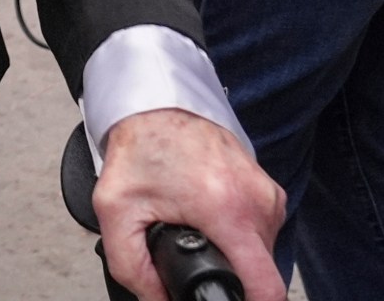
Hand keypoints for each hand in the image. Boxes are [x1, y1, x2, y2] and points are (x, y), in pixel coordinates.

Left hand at [93, 109, 285, 300]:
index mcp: (228, 211)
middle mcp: (257, 203)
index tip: (223, 298)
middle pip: (259, 273)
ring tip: (198, 230)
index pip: (266, 287)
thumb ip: (132, 267)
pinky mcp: (268, 189)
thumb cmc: (141, 147)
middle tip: (191, 251)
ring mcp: (267, 194)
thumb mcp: (116, 211)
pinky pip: (260, 230)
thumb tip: (158, 300)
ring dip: (232, 253)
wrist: (157, 102)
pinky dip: (237, 234)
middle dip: (227, 274)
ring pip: (260, 253)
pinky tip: (210, 219)